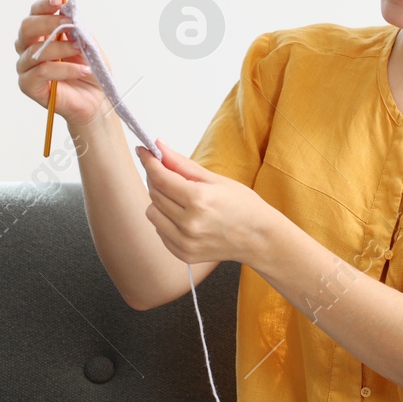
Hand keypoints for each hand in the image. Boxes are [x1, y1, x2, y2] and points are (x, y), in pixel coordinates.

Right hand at [13, 0, 114, 126]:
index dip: (44, 5)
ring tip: (80, 48)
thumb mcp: (86, 43)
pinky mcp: (29, 86)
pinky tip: (82, 69)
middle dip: (49, 22)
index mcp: (41, 35)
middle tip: (69, 24)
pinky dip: (64, 69)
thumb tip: (68, 11)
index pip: (35, 14)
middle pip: (27, 28)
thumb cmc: (89, 70)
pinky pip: (42, 72)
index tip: (58, 0)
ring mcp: (26, 67)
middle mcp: (29, 49)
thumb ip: (76, 28)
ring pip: (35, 51)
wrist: (96, 99)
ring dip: (61, 47)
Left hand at [136, 139, 272, 265]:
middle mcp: (189, 223)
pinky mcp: (183, 254)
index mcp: (199, 200)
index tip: (143, 151)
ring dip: (159, 201)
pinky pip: (160, 230)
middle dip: (156, 178)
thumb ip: (183, 164)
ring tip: (179, 198)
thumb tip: (159, 147)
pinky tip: (183, 216)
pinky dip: (165, 219)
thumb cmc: (244, 206)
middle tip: (165, 170)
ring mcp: (185, 242)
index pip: (160, 177)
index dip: (149, 161)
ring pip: (152, 213)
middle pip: (154, 193)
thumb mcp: (216, 179)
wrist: (259, 239)